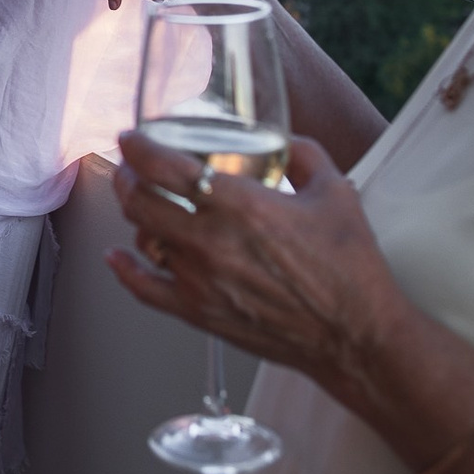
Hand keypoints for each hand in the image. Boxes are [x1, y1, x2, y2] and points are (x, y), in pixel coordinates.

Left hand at [101, 129, 411, 409]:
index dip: (139, 148)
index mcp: (241, 205)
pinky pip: (145, 289)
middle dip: (127, 177)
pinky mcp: (200, 313)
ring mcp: (201, 280)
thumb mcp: (336, 191)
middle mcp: (211, 241)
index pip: (166, 168)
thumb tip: (284, 140)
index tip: (132, 139)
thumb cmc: (350, 267)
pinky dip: (125, 271)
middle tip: (131, 167)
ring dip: (135, 217)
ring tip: (141, 204)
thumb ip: (305, 154)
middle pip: (140, 201)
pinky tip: (118, 257)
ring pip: (141, 239)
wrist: (355, 335)